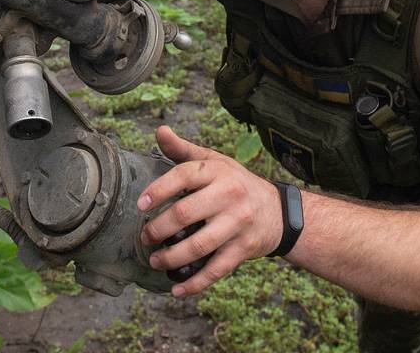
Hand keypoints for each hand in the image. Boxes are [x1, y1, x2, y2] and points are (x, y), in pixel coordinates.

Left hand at [138, 125, 284, 296]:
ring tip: (154, 261)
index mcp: (218, 171)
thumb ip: (184, 150)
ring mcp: (237, 224)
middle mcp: (229, 196)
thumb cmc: (236, 183)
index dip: (158, 190)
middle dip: (159, 229)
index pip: (183, 176)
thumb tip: (160, 131)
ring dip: (172, 257)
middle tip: (145, 237)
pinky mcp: (243, 249)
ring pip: (199, 245)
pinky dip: (195, 283)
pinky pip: (216, 269)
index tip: (141, 204)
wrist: (278, 211)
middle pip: (186, 213)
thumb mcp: (214, 161)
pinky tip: (177, 289)